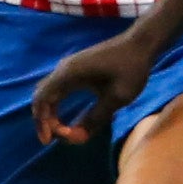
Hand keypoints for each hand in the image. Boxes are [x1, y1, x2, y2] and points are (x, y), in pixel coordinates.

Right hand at [31, 33, 156, 143]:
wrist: (140, 43)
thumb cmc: (132, 68)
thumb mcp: (117, 97)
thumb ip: (96, 118)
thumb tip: (77, 138)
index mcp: (69, 73)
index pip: (42, 99)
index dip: (42, 122)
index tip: (51, 140)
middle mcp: (63, 69)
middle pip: (41, 97)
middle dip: (44, 120)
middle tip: (53, 139)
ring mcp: (68, 68)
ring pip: (48, 93)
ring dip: (50, 113)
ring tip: (60, 132)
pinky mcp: (75, 70)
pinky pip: (57, 89)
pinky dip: (56, 105)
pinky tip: (65, 119)